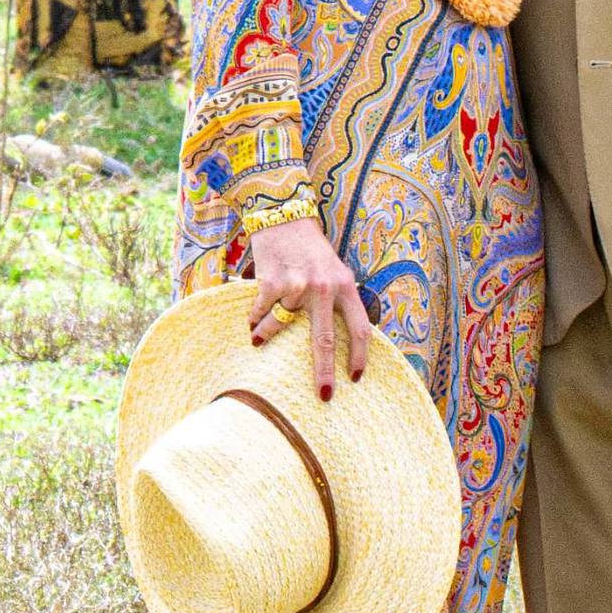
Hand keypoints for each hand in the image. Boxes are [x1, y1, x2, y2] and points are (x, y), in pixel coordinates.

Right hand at [244, 216, 372, 398]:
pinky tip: (251, 320)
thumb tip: (339, 339)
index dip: (360, 356)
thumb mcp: (336, 270)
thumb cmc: (311, 248)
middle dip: (324, 373)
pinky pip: (261, 312)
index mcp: (346, 285)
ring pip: (281, 325)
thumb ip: (339, 299)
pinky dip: (255, 320)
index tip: (355, 378)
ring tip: (259, 339)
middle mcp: (324, 288)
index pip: (360, 328)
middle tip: (324, 395)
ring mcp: (297, 286)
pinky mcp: (272, 282)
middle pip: (326, 341)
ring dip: (267, 334)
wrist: (284, 216)